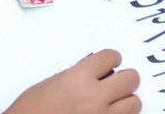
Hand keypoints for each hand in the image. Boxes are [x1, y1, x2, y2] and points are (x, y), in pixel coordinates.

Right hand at [5, 50, 139, 113]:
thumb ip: (76, 77)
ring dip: (126, 103)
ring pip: (134, 104)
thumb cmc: (30, 112)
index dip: (112, 59)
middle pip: (131, 78)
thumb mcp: (52, 84)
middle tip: (117, 84)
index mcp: (79, 78)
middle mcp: (94, 97)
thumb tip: (92, 75)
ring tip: (116, 104)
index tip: (112, 63)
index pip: (111, 57)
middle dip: (125, 80)